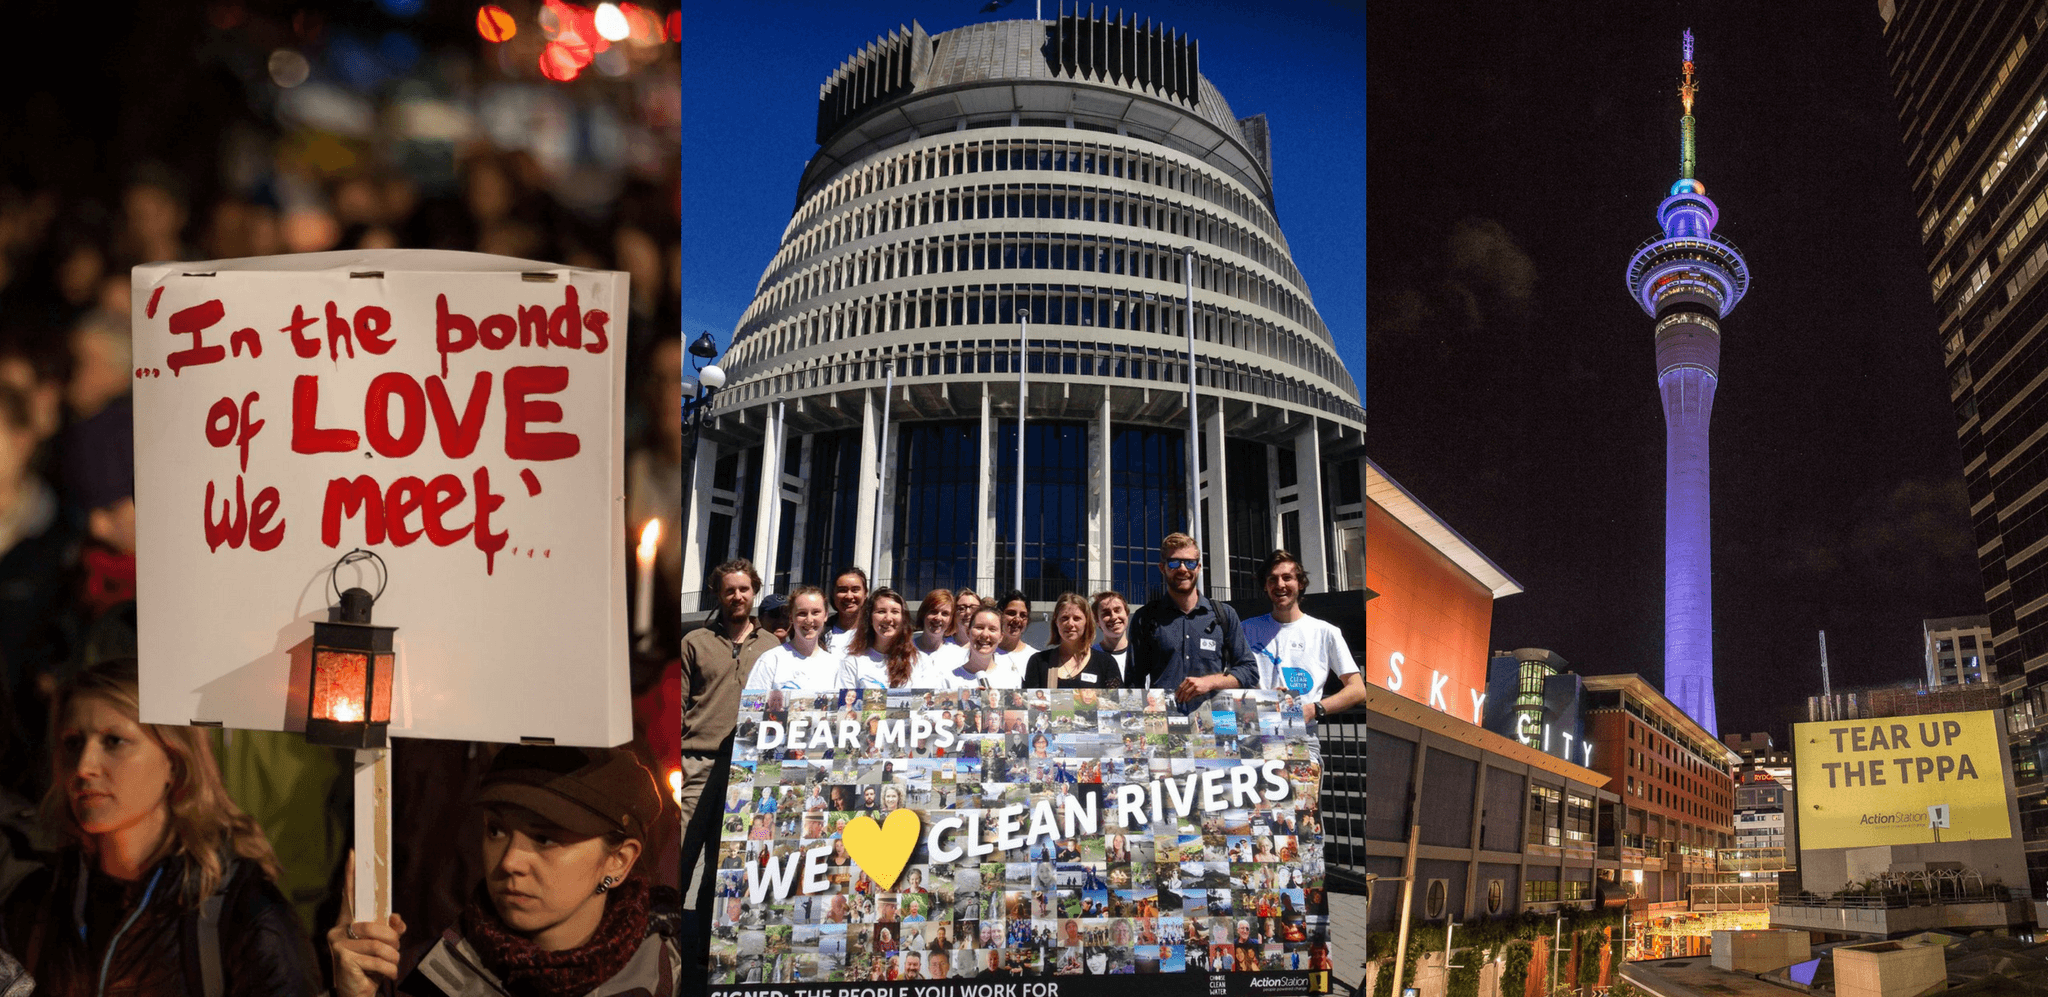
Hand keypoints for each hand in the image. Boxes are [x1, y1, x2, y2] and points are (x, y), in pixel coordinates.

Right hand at [328, 850, 408, 996]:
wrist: (356, 994)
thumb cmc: (370, 968)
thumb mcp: (384, 947)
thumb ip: (391, 930)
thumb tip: (396, 919)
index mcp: (347, 923)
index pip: (349, 895)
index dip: (352, 874)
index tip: (355, 852)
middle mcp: (338, 930)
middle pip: (377, 927)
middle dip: (393, 942)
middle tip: (392, 953)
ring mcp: (338, 944)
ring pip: (381, 945)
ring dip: (393, 959)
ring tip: (388, 966)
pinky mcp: (343, 959)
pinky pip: (378, 960)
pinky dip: (389, 970)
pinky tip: (384, 976)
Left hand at [1175, 673, 1224, 702]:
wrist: (1208, 682)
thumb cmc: (1199, 682)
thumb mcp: (1192, 680)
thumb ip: (1186, 684)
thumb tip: (1180, 692)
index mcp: (1188, 679)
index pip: (1181, 686)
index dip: (1177, 692)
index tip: (1176, 696)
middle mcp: (1190, 682)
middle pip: (1183, 690)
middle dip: (1180, 696)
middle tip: (1178, 700)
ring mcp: (1194, 686)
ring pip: (1186, 693)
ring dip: (1183, 698)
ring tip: (1182, 701)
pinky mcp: (1197, 690)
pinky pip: (1191, 695)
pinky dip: (1188, 698)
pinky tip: (1186, 700)